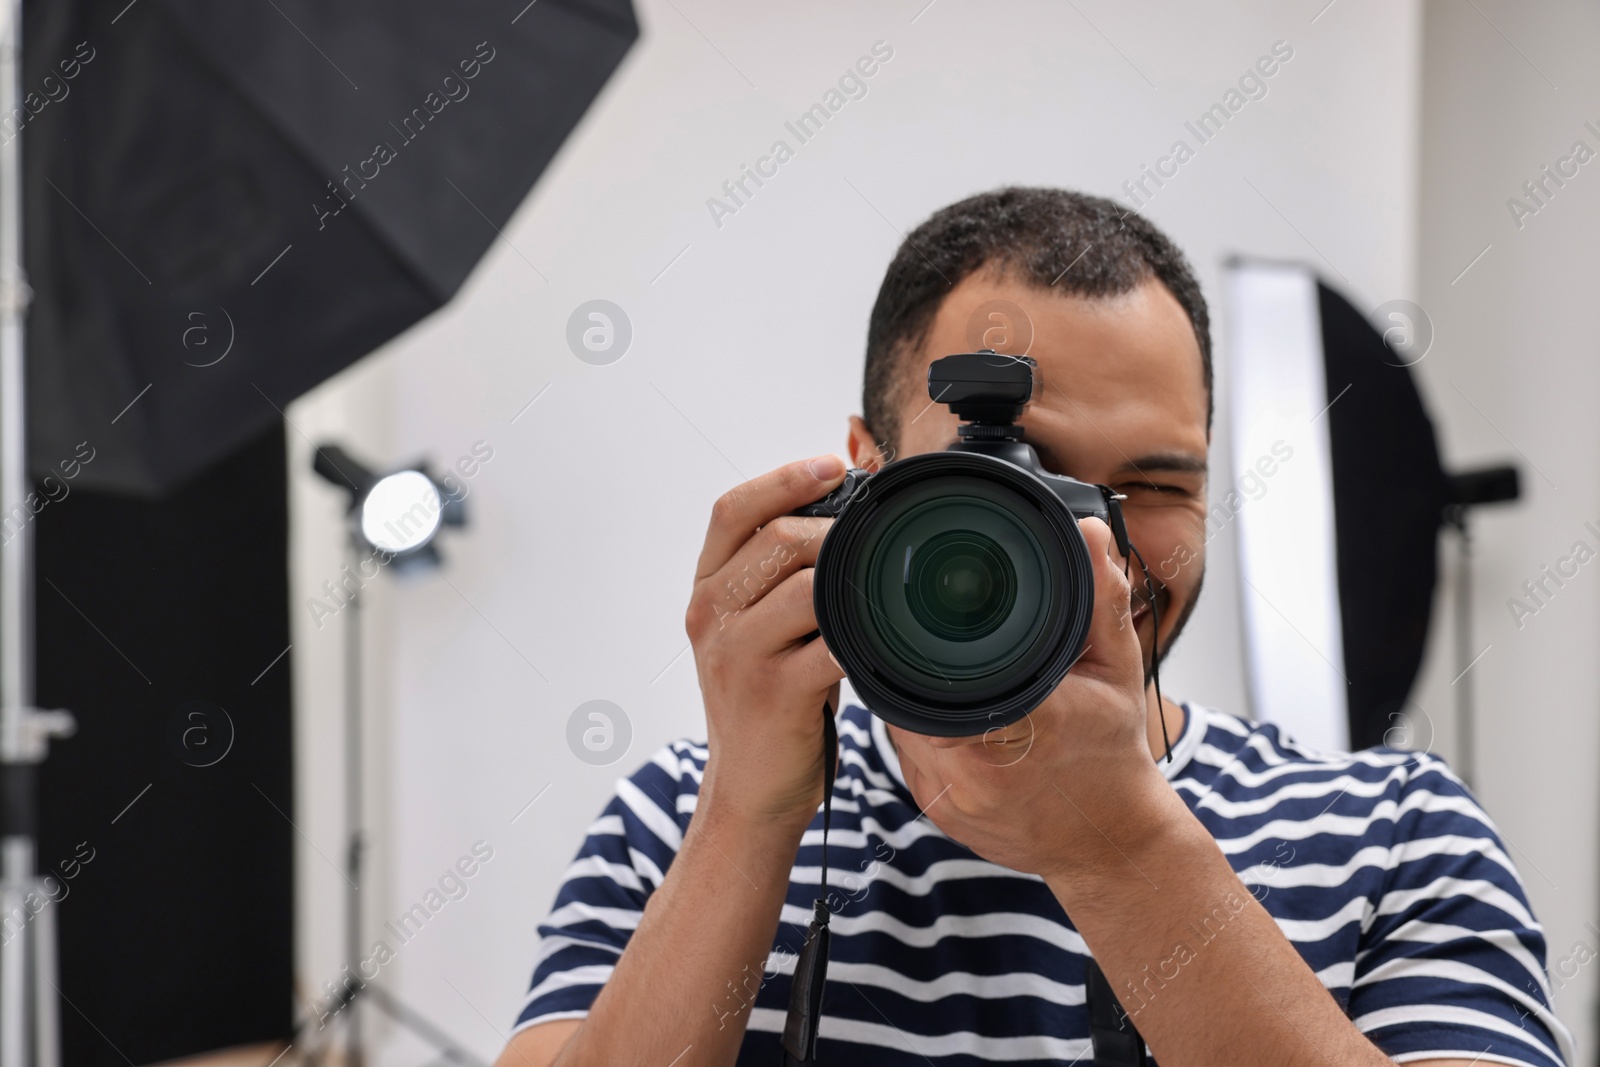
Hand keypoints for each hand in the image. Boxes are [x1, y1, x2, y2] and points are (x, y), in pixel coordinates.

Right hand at [685, 455, 849, 832]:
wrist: (747, 791)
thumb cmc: (765, 702)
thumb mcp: (754, 631)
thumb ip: (780, 577)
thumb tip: (841, 511)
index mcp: (706, 590)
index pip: (732, 509)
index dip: (783, 477)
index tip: (831, 463)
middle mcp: (711, 614)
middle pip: (779, 538)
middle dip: (838, 531)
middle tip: (874, 543)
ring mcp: (738, 653)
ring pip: (808, 584)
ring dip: (855, 579)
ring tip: (880, 588)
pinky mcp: (773, 691)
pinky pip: (833, 641)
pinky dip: (866, 632)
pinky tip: (884, 632)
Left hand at [892, 516, 1178, 879]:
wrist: (1112, 841)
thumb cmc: (1113, 752)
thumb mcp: (1118, 668)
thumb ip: (1101, 599)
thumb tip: (1090, 534)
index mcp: (1020, 727)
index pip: (931, 679)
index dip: (915, 649)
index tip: (917, 623)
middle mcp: (976, 770)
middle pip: (904, 699)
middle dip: (911, 667)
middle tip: (925, 641)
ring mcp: (953, 800)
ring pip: (898, 731)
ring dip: (911, 700)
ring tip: (940, 677)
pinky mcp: (940, 816)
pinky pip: (908, 762)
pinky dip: (919, 736)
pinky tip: (947, 720)